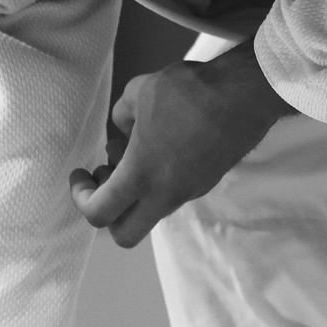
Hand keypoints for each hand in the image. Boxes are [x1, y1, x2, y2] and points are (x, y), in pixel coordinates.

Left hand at [71, 44, 290, 246]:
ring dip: (134, 191)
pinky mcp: (207, 182)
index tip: (81, 173)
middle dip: (108, 213)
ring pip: (150, 211)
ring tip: (133, 149)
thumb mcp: (137, 93)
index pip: (98, 213)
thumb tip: (123, 131)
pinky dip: (157, 180)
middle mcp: (166, 195)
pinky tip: (162, 145)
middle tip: (106, 178)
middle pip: (125, 234)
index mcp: (141, 177)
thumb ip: (120, 117)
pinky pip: (172, 193)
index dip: (81, 197)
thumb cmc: (187, 92)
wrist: (245, 95)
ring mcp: (190, 192)